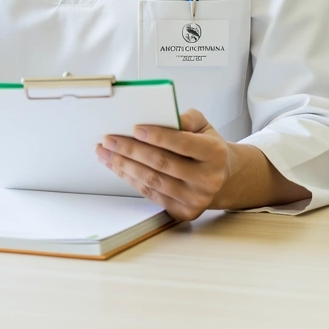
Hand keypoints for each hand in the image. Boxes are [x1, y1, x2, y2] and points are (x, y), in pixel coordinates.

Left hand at [96, 109, 231, 221]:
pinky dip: (130, 179)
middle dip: (131, 150)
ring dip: (124, 166)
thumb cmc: (207, 147)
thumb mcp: (203, 126)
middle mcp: (208, 179)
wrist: (222, 178)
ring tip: (106, 152)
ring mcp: (196, 199)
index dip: (158, 136)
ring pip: (153, 181)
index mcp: (215, 154)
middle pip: (163, 163)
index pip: (183, 143)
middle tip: (109, 139)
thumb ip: (186, 118)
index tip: (135, 128)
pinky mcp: (183, 212)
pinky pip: (151, 194)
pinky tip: (117, 166)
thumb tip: (161, 116)